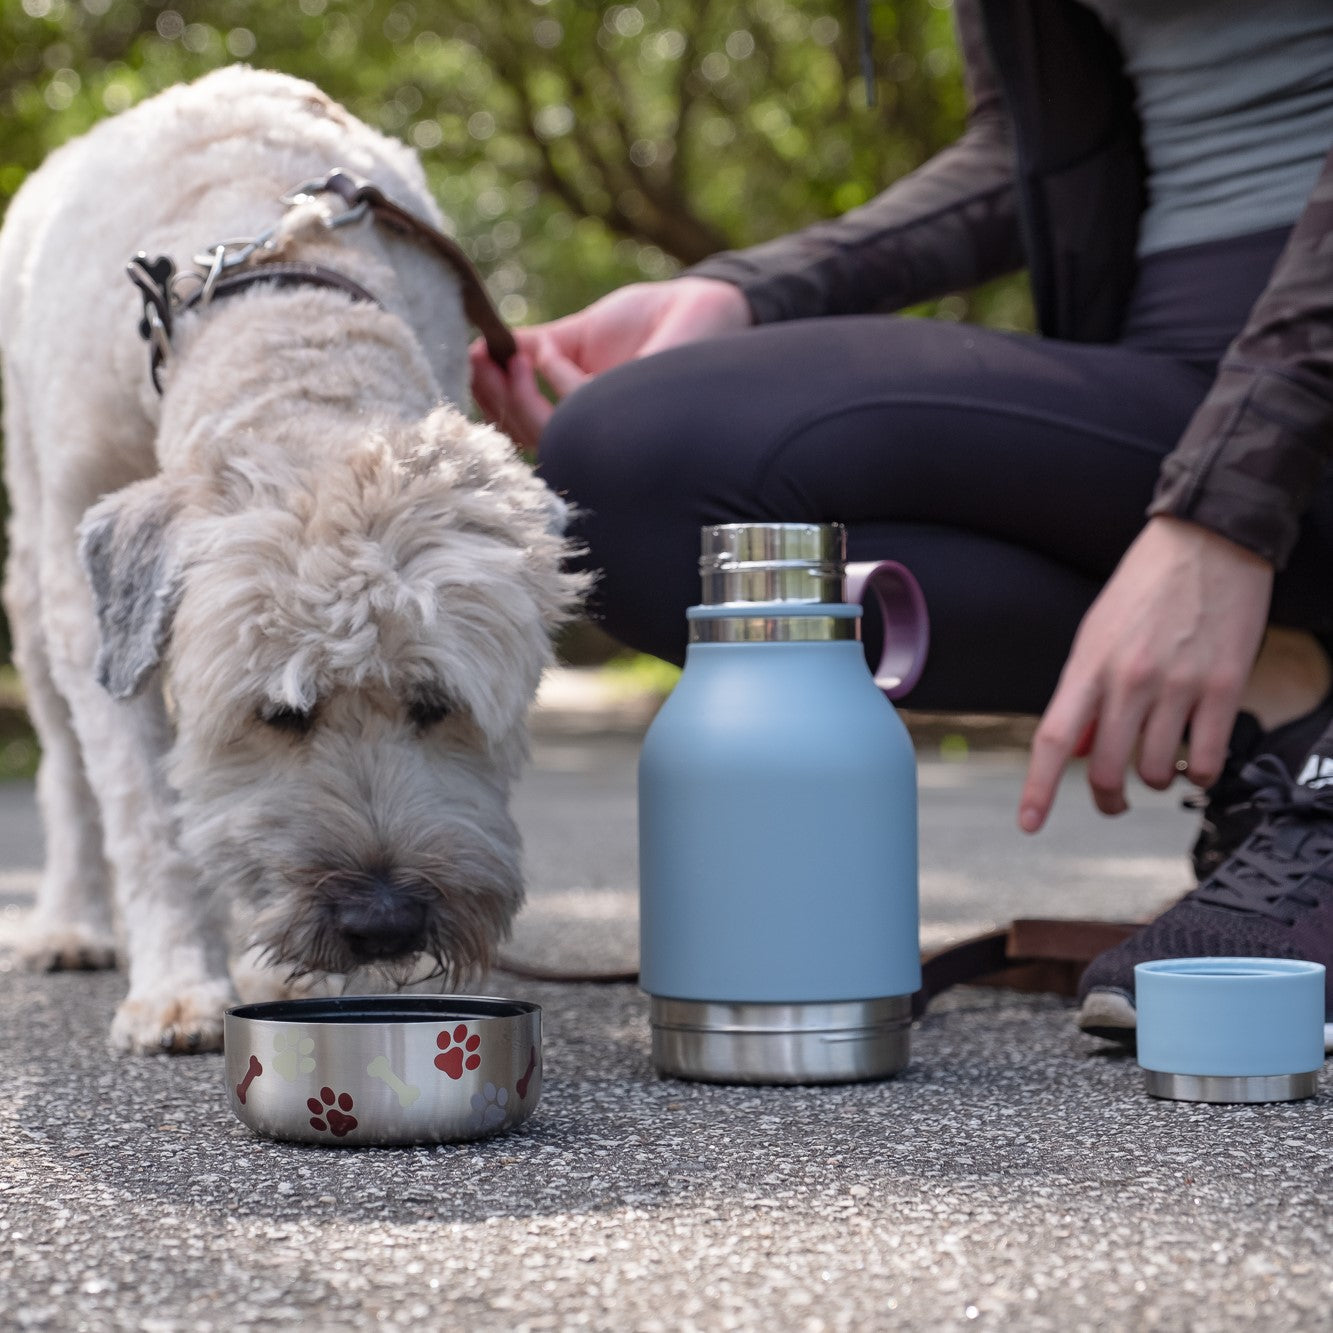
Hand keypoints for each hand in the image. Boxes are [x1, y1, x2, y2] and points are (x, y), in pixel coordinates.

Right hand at [469, 276, 751, 448]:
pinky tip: (550, 351)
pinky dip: (556, 378)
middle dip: (494, 400)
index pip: (524, 426)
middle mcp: (594, 433)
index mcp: (579, 416)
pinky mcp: (633, 418)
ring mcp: (613, 431)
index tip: (469, 361)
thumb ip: (535, 347)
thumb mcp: (577, 334)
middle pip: (528, 438)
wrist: (698, 305)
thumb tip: (482, 347)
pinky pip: (578, 409)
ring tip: (511, 354)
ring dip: (517, 396)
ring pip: (548, 434)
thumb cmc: (647, 323)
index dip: (491, 401)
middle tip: (478, 360)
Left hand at [1019, 516, 1273, 831]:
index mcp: (1088, 665)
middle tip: (1112, 800)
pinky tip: (1195, 757)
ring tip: (1159, 760)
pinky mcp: (1225, 687)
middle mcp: (1129, 680)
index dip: (1039, 788)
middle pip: (1106, 769)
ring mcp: (1178, 685)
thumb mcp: (1096, 633)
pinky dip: (1199, 771)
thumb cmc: (1146, 586)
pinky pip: (1207, 759)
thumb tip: (1077, 748)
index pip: (1054, 739)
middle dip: (1107, 797)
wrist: (1208, 541)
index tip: (1029, 822)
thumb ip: (1084, 691)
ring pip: (1157, 771)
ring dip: (1155, 779)